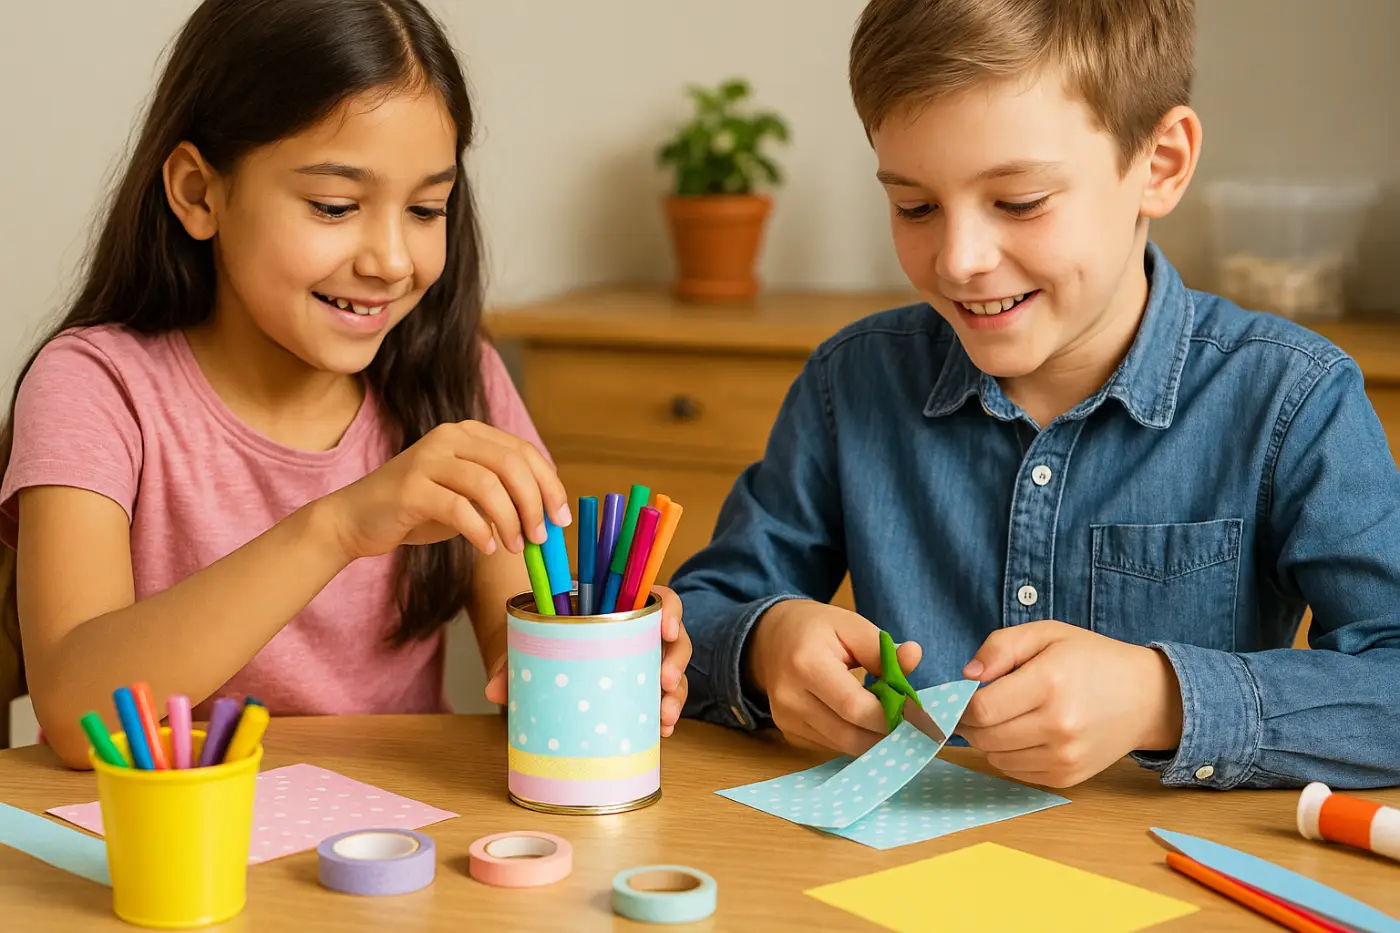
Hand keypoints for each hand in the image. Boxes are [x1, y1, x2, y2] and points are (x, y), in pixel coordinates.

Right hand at [325, 421, 568, 560]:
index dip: (549, 484)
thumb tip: (548, 515)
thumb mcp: (467, 496)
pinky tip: (487, 547)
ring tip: (514, 547)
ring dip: (510, 521)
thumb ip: (502, 494)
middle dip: (534, 504)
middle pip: (511, 464)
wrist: (357, 519)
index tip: (561, 518)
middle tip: (541, 537)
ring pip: (488, 485)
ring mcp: (428, 459)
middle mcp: (449, 437)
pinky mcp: (410, 487)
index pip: (523, 451)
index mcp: (468, 433)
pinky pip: (459, 508)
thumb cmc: (419, 510)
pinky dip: (480, 531)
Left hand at [483, 586, 691, 736]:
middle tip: (664, 682)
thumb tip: (494, 689)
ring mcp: (642, 663)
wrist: (532, 660)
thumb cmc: (536, 640)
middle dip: (676, 661)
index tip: (667, 628)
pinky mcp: (639, 690)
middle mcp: (638, 633)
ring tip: (666, 719)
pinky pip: (662, 699)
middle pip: (675, 639)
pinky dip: (665, 714)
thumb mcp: (526, 642)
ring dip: (675, 695)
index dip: (670, 610)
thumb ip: (512, 660)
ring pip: (673, 673)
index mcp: (618, 607)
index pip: (657, 598)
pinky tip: (663, 730)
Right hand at [747, 600, 922, 757]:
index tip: (918, 715)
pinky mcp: (789, 733)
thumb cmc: (815, 629)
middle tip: (914, 727)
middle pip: (849, 734)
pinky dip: (854, 738)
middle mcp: (790, 698)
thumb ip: (881, 647)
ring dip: (873, 740)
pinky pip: (832, 746)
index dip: (890, 716)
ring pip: (843, 746)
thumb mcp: (849, 625)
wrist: (769, 640)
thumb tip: (914, 656)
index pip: (854, 706)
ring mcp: (786, 720)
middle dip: (886, 735)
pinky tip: (865, 723)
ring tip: (894, 723)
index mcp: (806, 663)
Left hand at [955, 621, 1183, 787]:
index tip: (959, 697)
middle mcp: (1058, 725)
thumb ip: (1001, 647)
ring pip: (996, 758)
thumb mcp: (1047, 634)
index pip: (982, 709)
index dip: (961, 705)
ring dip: (987, 740)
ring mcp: (1065, 756)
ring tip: (1003, 717)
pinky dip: (1008, 755)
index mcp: (1049, 683)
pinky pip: (1016, 772)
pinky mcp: (1068, 776)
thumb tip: (967, 676)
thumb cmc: (1092, 659)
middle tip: (973, 708)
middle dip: (968, 724)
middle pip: (985, 737)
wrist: (1146, 697)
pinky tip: (1023, 734)